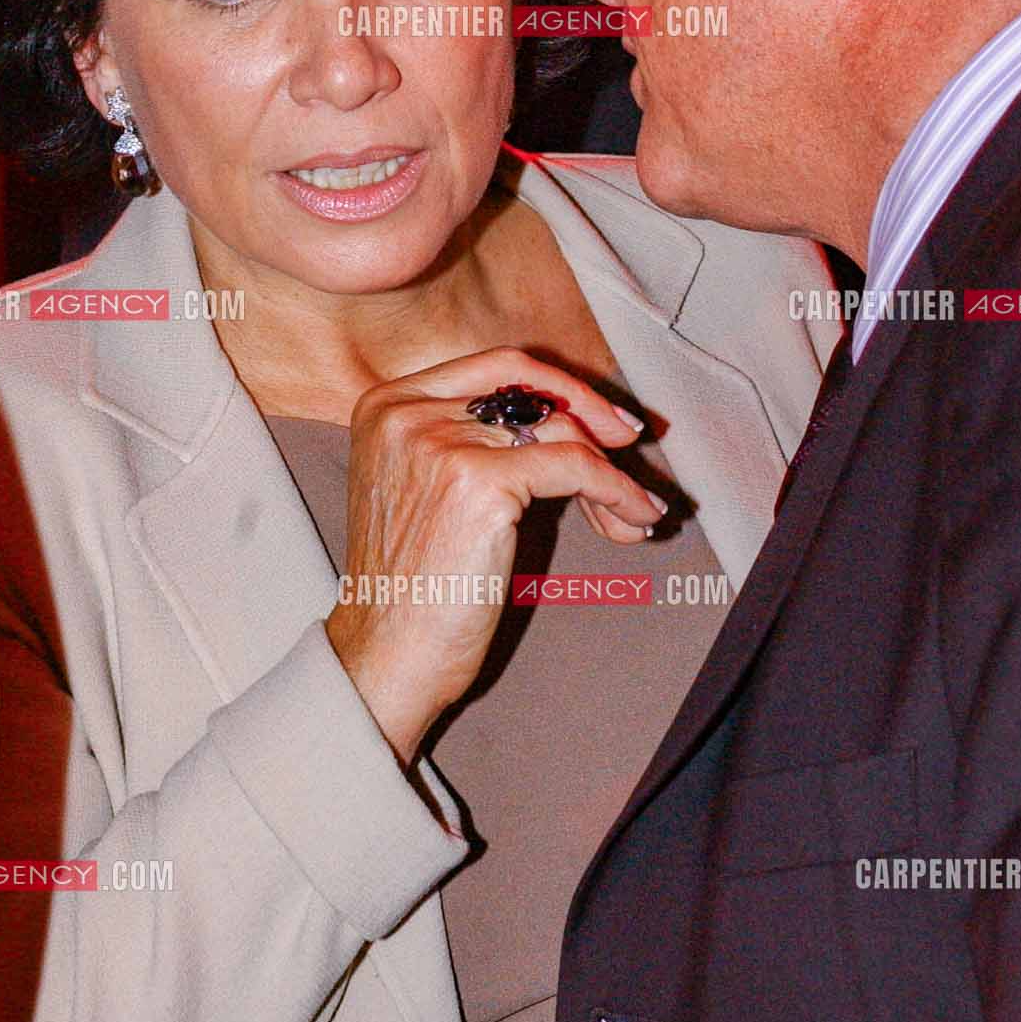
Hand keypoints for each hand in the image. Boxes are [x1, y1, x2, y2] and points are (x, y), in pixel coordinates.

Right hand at [325, 347, 662, 763]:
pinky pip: (575, 468)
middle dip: (590, 411)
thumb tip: (562, 421)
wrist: (386, 654)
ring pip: (558, 430)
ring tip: (630, 512)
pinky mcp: (479, 482)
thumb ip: (470, 441)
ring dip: (608, 472)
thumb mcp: (424, 486)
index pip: (492, 367)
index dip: (555, 385)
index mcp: (387, 405)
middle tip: (628, 444)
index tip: (598, 415)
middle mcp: (407, 413)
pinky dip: (615, 490)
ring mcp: (440, 444)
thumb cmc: (412, 587)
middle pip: (528, 390)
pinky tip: (634, 518)